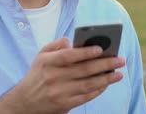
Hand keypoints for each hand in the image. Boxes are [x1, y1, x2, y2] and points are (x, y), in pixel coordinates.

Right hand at [0, 37, 125, 113]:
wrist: (25, 102)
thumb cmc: (38, 74)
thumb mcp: (41, 55)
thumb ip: (56, 45)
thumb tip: (73, 41)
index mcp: (48, 62)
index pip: (69, 56)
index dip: (85, 52)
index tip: (102, 48)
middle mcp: (54, 77)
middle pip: (83, 70)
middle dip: (105, 64)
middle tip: (120, 60)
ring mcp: (60, 92)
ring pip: (88, 84)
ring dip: (106, 79)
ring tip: (119, 73)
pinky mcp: (64, 104)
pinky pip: (85, 96)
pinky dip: (98, 90)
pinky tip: (107, 84)